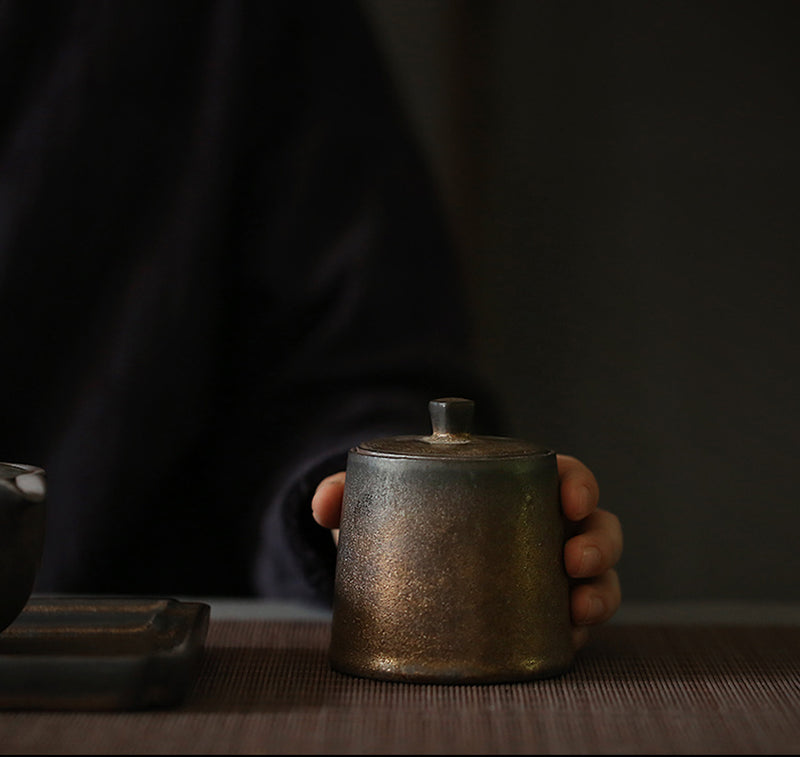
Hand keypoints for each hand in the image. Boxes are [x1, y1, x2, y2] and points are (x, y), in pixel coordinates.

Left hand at [312, 455, 621, 649]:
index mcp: (516, 488)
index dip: (578, 480)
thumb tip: (323, 504)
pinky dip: (585, 624)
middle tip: (571, 557)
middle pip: (594, 523)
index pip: (562, 474)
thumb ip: (348, 493)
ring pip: (598, 572)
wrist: (409, 573)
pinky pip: (580, 616)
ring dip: (600, 586)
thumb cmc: (409, 522)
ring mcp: (550, 571)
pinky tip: (571, 633)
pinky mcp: (546, 613)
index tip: (568, 494)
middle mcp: (544, 527)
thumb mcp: (381, 504)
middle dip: (597, 539)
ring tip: (577, 603)